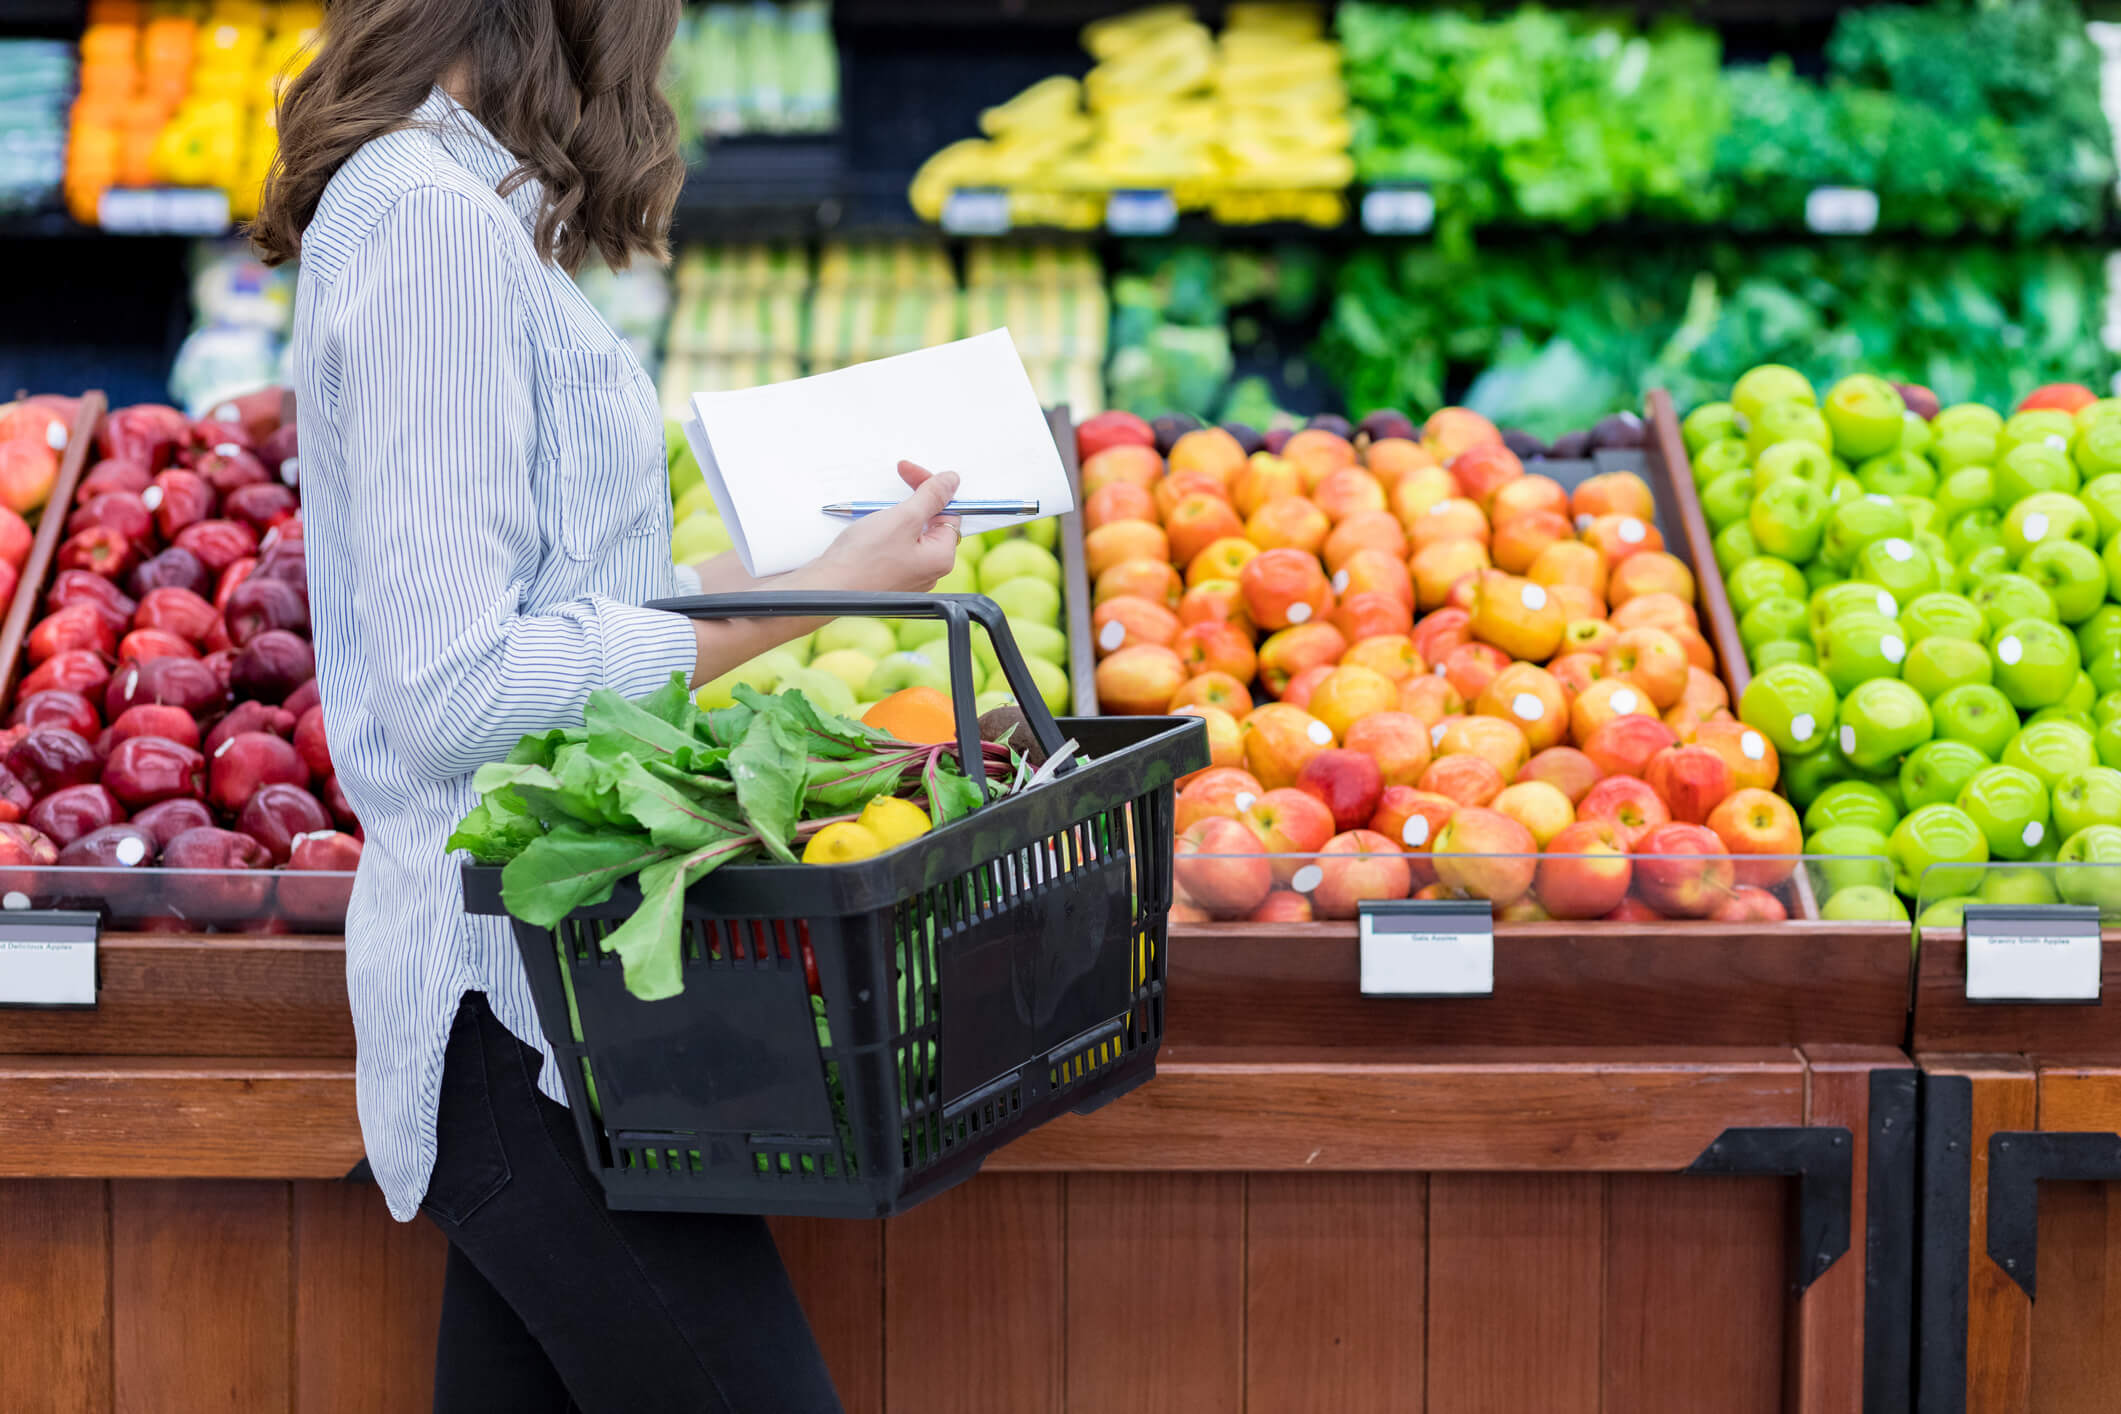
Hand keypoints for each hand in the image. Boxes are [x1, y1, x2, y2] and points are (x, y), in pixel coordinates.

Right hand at [809, 462, 961, 593]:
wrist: (826, 588)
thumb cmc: (863, 560)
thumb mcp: (903, 518)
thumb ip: (931, 497)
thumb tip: (952, 481)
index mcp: (941, 558)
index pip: (949, 512)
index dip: (931, 488)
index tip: (910, 473)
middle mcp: (928, 570)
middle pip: (930, 522)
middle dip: (913, 500)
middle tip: (893, 487)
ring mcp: (908, 575)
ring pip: (910, 533)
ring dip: (896, 515)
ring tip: (876, 512)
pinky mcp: (887, 575)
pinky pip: (894, 545)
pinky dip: (884, 531)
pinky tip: (869, 528)